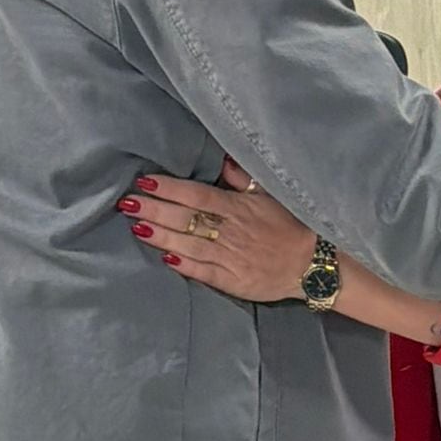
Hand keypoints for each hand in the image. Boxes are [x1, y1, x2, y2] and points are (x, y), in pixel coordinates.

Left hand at [117, 158, 315, 300]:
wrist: (313, 264)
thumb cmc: (291, 224)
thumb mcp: (270, 194)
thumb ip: (243, 177)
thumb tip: (221, 159)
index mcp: (239, 207)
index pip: (197, 195)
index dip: (170, 188)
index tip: (145, 182)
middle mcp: (231, 232)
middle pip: (186, 218)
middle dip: (155, 210)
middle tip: (127, 203)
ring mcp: (231, 258)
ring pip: (188, 245)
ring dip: (161, 236)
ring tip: (136, 226)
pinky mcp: (233, 281)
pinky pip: (203, 272)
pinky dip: (184, 265)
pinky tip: (163, 257)